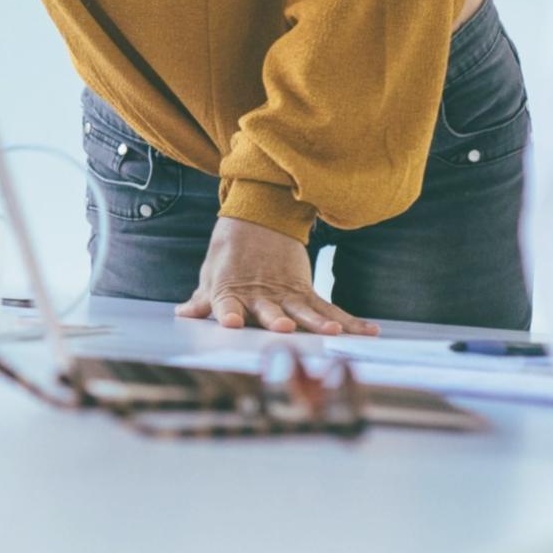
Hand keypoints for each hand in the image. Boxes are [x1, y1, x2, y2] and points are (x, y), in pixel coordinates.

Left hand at [176, 216, 375, 335]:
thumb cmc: (229, 254)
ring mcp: (285, 293)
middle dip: (275, 319)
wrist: (256, 218)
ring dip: (317, 323)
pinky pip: (330, 308)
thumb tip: (183, 315)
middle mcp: (260, 294)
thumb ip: (202, 300)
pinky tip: (369, 331)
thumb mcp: (212, 275)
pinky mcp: (305, 289)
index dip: (227, 313)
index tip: (229, 322)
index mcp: (231, 292)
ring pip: (303, 310)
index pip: (226, 304)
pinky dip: (350, 321)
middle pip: (267, 310)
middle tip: (284, 327)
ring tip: (333, 333)